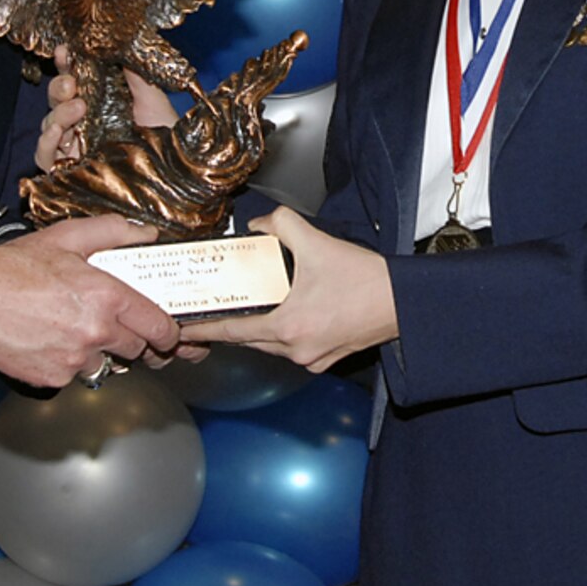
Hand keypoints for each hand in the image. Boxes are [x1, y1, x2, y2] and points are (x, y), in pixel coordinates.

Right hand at [0, 214, 179, 386]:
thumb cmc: (13, 267)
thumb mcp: (68, 237)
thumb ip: (114, 232)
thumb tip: (146, 236)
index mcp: (106, 297)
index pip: (159, 326)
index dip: (167, 332)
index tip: (167, 333)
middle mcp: (95, 332)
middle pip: (137, 350)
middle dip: (133, 340)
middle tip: (116, 326)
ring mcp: (73, 359)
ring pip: (105, 365)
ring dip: (98, 352)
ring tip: (74, 329)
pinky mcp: (52, 378)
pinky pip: (74, 376)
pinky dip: (69, 363)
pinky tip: (53, 341)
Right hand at [36, 47, 178, 172]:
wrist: (174, 169)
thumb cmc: (165, 134)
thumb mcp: (153, 99)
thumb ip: (135, 74)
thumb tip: (118, 46)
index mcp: (99, 100)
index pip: (74, 78)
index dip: (66, 63)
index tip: (65, 51)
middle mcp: (83, 120)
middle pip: (56, 100)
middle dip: (59, 87)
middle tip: (72, 84)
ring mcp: (74, 145)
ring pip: (49, 125)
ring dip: (57, 113)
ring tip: (78, 107)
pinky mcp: (69, 170)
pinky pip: (45, 156)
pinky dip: (45, 143)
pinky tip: (57, 133)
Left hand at [180, 207, 397, 370]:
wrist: (403, 302)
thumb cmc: (366, 280)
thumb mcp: (317, 243)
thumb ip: (281, 224)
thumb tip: (260, 225)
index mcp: (287, 327)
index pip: (231, 331)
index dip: (203, 330)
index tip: (183, 329)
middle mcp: (296, 351)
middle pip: (249, 339)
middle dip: (232, 325)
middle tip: (216, 309)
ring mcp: (312, 360)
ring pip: (270, 346)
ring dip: (260, 328)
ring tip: (252, 307)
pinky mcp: (326, 360)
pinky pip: (292, 350)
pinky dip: (284, 334)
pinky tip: (287, 313)